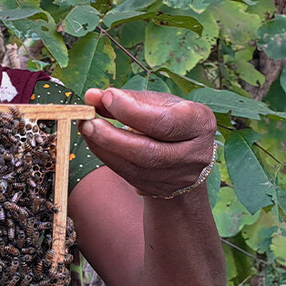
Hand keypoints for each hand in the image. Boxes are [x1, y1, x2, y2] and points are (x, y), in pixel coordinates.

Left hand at [78, 88, 216, 198]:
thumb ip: (128, 98)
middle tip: (87, 122)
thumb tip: (92, 96)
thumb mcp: (159, 103)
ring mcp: (178, 176)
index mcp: (200, 123)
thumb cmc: (171, 120)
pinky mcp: (159, 188)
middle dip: (113, 137)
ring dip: (104, 148)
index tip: (107, 96)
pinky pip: (127, 175)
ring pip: (136, 167)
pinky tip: (93, 142)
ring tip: (85, 128)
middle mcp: (194, 154)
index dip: (133, 111)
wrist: (187, 156)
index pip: (165, 122)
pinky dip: (106, 157)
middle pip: (149, 151)